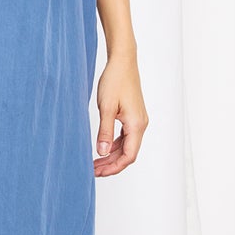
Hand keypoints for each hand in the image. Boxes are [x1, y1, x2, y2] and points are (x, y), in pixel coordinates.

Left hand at [95, 52, 147, 175]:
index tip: (98, 173)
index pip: (129, 156)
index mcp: (136, 124)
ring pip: (126, 146)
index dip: (114, 168)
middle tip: (93, 171)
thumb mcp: (106, 107)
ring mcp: (138, 120)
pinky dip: (114, 145)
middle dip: (111, 164)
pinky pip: (125, 136)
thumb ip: (104, 131)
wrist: (122, 61)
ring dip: (112, 155)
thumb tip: (101, 153)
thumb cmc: (115, 80)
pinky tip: (102, 148)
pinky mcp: (133, 115)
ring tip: (95, 162)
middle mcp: (141, 124)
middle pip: (128, 153)